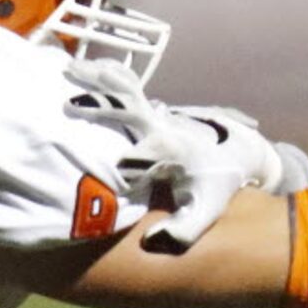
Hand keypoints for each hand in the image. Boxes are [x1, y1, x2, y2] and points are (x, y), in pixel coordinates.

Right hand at [66, 61, 284, 252]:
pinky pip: (128, 84)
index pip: (139, 158)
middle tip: (69, 106)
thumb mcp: (206, 211)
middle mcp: (161, 127)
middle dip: (101, 106)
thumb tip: (155, 242)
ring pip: (127, 88)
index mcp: (170, 152)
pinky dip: (107, 72)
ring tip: (70, 68)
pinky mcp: (152, 107)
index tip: (111, 179)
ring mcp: (157, 113)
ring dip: (99, 78)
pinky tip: (82, 65)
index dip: (125, 169)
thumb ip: (185, 230)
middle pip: (129, 109)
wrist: (238, 155)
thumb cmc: (216, 185)